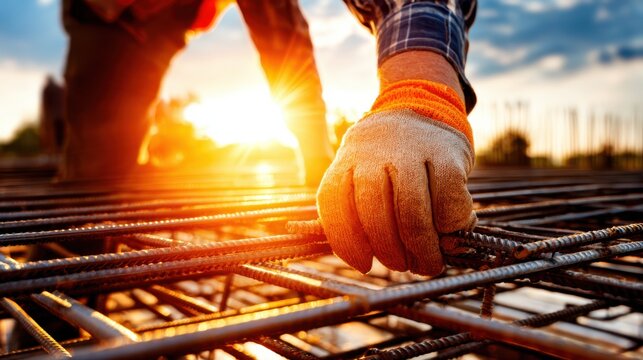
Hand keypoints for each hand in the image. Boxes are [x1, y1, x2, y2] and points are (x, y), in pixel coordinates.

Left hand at [317, 108, 475, 274]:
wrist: (424, 108)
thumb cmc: (387, 159)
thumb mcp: (357, 171)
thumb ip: (349, 209)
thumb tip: (338, 251)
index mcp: (346, 160)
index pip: (334, 203)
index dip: (347, 242)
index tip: (363, 264)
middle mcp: (375, 153)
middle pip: (373, 212)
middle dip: (389, 251)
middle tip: (401, 266)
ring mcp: (412, 151)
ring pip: (411, 211)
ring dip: (421, 248)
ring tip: (426, 263)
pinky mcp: (448, 155)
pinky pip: (448, 203)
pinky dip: (449, 227)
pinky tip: (448, 235)